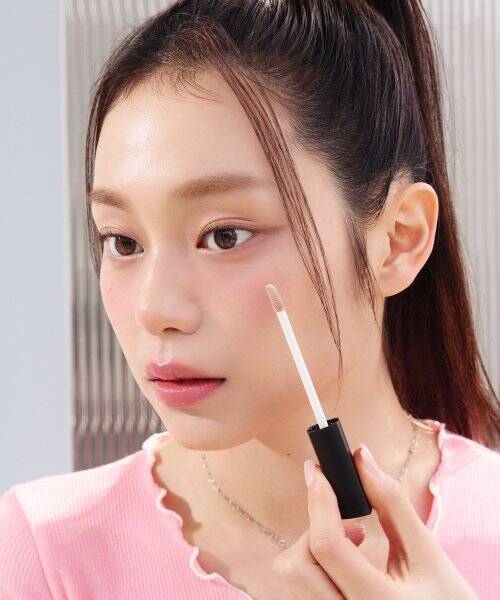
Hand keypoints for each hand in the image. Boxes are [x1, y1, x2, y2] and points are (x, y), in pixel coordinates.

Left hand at [272, 445, 478, 599]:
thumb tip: (360, 458)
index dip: (319, 500)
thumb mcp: (427, 552)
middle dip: (313, 530)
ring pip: (293, 581)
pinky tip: (346, 566)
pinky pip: (301, 590)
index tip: (317, 471)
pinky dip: (314, 568)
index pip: (328, 545)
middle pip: (296, 566)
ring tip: (353, 543)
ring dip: (312, 550)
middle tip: (348, 522)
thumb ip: (391, 502)